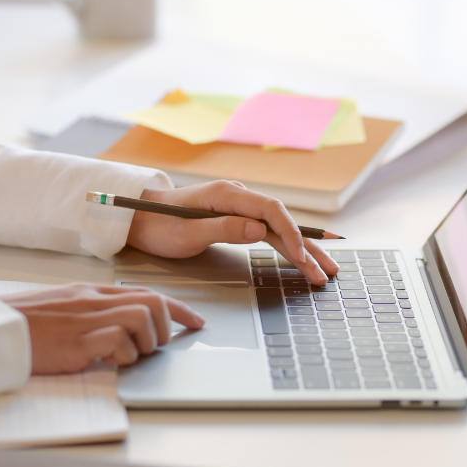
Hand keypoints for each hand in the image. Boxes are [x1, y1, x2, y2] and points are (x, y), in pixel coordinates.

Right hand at [0, 283, 204, 373]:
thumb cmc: (21, 325)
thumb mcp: (61, 310)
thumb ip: (89, 314)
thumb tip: (118, 331)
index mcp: (89, 292)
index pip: (145, 293)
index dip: (177, 307)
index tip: (196, 321)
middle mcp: (92, 300)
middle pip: (152, 302)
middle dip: (166, 326)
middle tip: (154, 347)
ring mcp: (85, 319)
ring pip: (142, 318)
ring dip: (144, 343)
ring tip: (125, 356)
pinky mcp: (77, 341)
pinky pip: (118, 341)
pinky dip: (122, 355)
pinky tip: (106, 362)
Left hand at [126, 181, 339, 285]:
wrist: (140, 218)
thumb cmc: (158, 226)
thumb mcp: (186, 232)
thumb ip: (223, 229)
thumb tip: (258, 230)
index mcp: (228, 195)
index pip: (271, 211)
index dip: (291, 234)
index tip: (301, 258)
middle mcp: (239, 197)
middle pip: (282, 221)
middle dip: (307, 247)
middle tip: (326, 272)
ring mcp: (240, 207)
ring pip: (279, 230)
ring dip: (302, 250)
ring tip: (323, 271)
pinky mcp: (238, 218)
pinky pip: (269, 233)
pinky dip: (287, 248)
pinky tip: (303, 258)